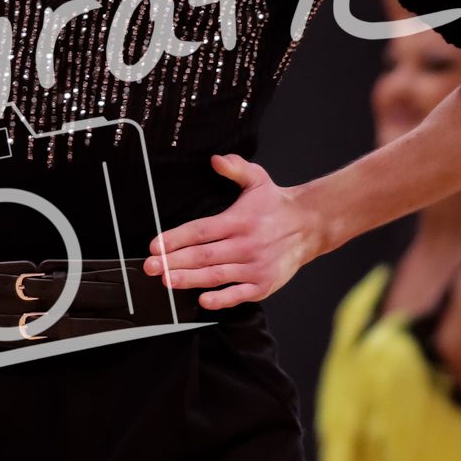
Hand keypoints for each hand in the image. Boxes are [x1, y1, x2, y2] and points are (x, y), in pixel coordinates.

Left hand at [143, 153, 320, 308]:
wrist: (309, 225)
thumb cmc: (276, 204)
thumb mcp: (257, 179)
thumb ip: (235, 168)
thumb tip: (215, 159)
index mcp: (239, 221)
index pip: (201, 231)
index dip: (175, 238)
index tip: (155, 245)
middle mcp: (245, 244)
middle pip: (203, 255)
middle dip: (173, 262)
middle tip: (151, 266)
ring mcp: (255, 266)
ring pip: (216, 275)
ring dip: (189, 279)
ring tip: (167, 280)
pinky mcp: (264, 284)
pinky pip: (239, 294)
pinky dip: (222, 299)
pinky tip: (204, 300)